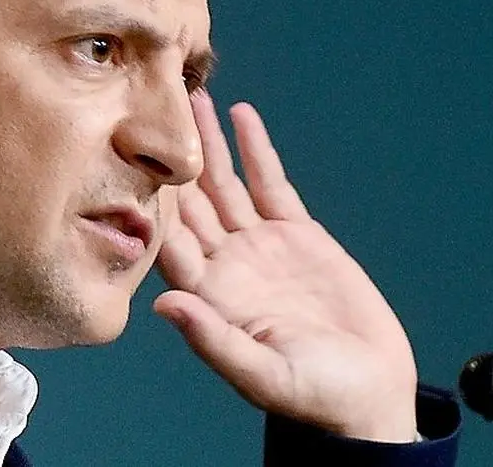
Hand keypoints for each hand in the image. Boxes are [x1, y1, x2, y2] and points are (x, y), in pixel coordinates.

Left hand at [153, 90, 418, 442]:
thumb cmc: (313, 396)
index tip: (124, 156)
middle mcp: (225, 265)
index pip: (166, 239)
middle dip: (168, 158)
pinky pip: (270, 184)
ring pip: (224, 184)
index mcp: (207, 295)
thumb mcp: (261, 373)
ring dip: (207, 142)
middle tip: (148, 105)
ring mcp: (259, 247)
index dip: (146, 200)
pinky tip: (241, 116)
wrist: (369, 392)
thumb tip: (162, 306)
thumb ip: (212, 338)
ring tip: (192, 96)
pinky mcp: (298, 235)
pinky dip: (255, 150)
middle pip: (188, 201)